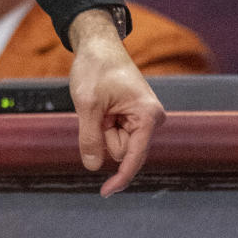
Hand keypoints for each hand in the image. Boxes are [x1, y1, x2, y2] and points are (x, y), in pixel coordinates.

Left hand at [68, 9, 165, 196]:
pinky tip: (102, 106)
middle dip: (103, 135)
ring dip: (101, 128)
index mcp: (148, 116)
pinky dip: (102, 124)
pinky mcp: (132, 119)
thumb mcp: (87, 102)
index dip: (120, 178)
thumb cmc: (95, 67)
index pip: (134, 157)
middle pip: (120, 151)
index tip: (105, 193)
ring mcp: (142, 120)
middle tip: (97, 107)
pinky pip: (112, 134)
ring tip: (100, 103)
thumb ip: (90, 137)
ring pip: (114, 144)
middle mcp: (150, 120)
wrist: (98, 44)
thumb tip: (93, 167)